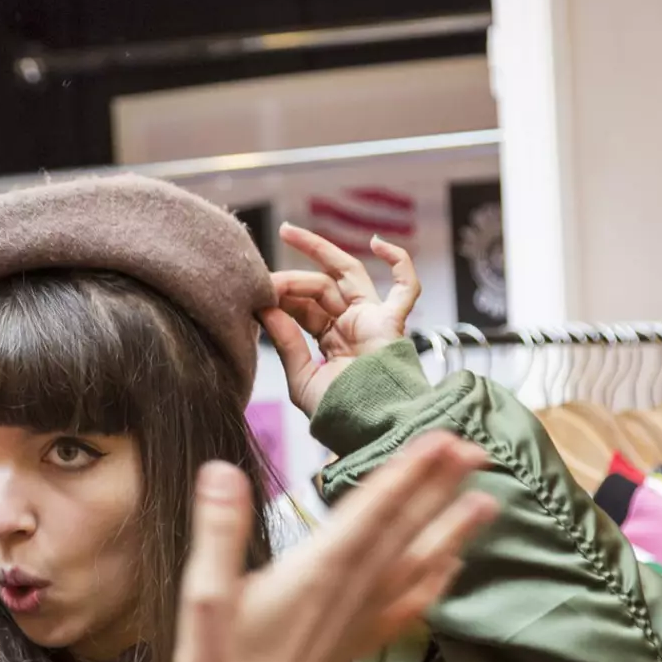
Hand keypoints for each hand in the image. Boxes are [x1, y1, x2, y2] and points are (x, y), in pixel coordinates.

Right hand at [173, 433, 493, 661]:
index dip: (409, 471)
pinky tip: (452, 567)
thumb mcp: (204, 594)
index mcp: (317, 569)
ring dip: (453, 530)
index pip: (373, 508)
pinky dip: (437, 582)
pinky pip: (412, 605)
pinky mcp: (363, 642)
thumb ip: (218, 531)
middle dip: (442, 486)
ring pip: (419, 564)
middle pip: (406, 528)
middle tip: (478, 449)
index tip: (442, 440)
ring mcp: (363, 618)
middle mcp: (352, 589)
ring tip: (487, 501)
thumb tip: (220, 471)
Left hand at [262, 224, 419, 414]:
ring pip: (345, 274)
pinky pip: (406, 287)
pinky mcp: (392, 321)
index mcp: (331, 341)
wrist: (368, 428)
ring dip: (318, 252)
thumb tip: (266, 310)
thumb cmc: (339, 412)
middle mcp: (352, 326)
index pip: (303, 308)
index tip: (255, 292)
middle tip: (263, 271)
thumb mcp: (302, 378)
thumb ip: (287, 344)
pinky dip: (399, 261)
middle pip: (319, 286)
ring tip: (289, 233)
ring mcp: (373, 320)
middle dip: (291, 276)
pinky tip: (378, 242)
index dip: (280, 297)